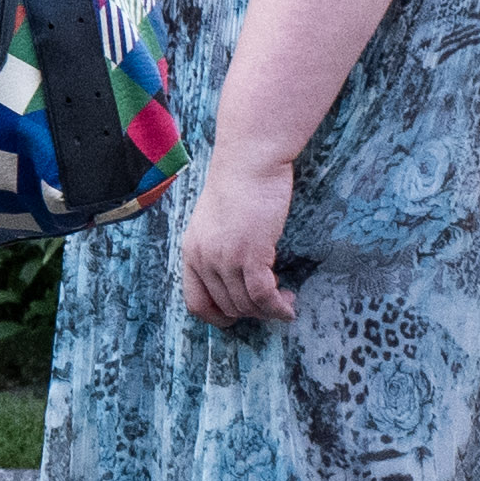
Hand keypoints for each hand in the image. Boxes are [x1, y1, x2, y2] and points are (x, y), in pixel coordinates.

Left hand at [174, 151, 300, 327]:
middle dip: (252, 313)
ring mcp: (225, 259)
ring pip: (246, 305)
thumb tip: (233, 276)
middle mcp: (204, 260)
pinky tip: (288, 305)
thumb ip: (217, 249)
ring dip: (269, 311)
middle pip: (227, 307)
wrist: (249, 163)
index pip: (195, 303)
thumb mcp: (215, 223)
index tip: (240, 315)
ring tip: (285, 303)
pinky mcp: (250, 254)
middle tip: (273, 304)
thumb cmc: (238, 187)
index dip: (218, 317)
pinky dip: (277, 307)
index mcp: (191, 253)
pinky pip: (263, 295)